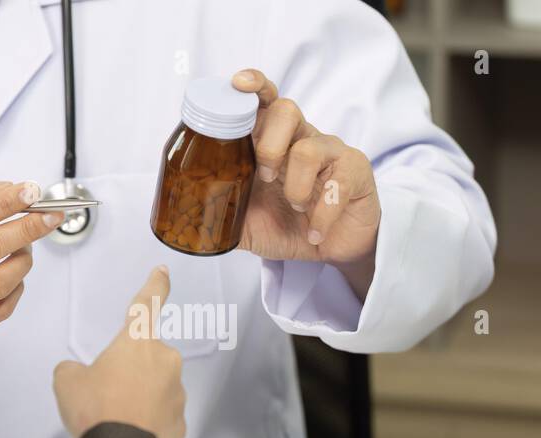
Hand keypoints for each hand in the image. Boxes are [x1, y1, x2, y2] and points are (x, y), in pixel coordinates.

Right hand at [52, 266, 186, 437]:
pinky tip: (129, 434)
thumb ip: (73, 370)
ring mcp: (176, 393)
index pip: (147, 304)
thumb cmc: (97, 411)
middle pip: (145, 359)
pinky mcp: (180, 422)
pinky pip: (161, 416)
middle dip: (129, 374)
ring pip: (155, 389)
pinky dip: (146, 423)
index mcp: (137, 342)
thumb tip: (78, 375)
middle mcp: (164, 361)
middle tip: (107, 396)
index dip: (155, 285)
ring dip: (138, 399)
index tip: (163, 272)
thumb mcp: (67, 382)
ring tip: (115, 419)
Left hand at [231, 68, 380, 299]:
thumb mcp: (247, 225)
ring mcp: (331, 152)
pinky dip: (320, 214)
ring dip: (295, 186)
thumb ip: (221, 215)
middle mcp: (302, 138)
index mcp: (273, 142)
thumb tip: (184, 218)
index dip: (253, 85)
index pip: (263, 100)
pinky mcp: (356, 171)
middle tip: (264, 178)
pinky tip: (314, 232)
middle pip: (286, 110)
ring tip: (295, 209)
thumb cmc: (291, 227)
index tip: (237, 83)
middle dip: (268, 145)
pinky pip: (337, 182)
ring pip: (309, 147)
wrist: (334, 251)